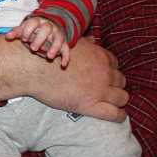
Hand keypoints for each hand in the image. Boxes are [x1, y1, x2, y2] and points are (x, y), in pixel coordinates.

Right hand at [0, 34, 126, 121]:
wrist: (33, 69)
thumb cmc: (48, 54)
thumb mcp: (71, 44)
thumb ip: (86, 43)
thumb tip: (93, 41)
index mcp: (100, 56)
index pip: (115, 64)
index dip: (111, 71)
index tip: (106, 77)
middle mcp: (104, 72)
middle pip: (120, 80)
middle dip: (116, 85)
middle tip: (108, 90)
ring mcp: (99, 89)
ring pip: (122, 97)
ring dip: (120, 99)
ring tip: (115, 104)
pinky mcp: (91, 105)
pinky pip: (114, 113)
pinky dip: (119, 116)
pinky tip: (119, 116)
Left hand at [8, 16, 68, 64]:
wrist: (47, 29)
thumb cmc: (32, 31)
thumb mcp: (24, 30)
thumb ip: (16, 32)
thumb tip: (7, 37)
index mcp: (37, 22)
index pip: (33, 23)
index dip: (28, 30)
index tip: (24, 39)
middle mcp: (49, 26)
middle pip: (46, 29)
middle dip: (40, 38)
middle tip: (33, 48)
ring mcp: (57, 34)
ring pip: (59, 38)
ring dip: (55, 47)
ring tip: (49, 57)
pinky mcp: (63, 43)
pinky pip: (66, 48)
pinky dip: (66, 56)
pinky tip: (63, 65)